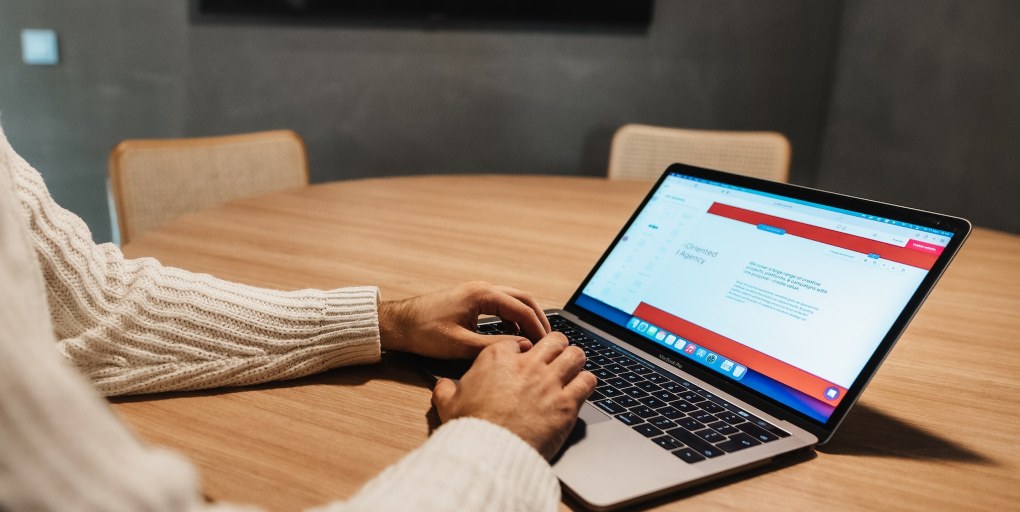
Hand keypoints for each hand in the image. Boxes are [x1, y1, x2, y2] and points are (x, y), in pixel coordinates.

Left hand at [378, 281, 550, 358]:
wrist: (398, 324)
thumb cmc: (424, 332)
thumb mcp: (461, 345)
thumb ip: (494, 346)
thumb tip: (522, 349)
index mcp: (482, 295)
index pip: (522, 309)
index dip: (538, 328)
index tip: (548, 345)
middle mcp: (482, 288)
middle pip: (523, 299)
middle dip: (538, 319)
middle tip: (549, 340)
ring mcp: (476, 292)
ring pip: (512, 301)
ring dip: (525, 318)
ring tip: (534, 340)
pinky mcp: (470, 300)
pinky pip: (500, 306)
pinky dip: (512, 319)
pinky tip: (512, 337)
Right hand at [431, 332, 595, 459]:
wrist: (489, 452)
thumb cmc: (469, 428)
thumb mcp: (448, 404)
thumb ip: (446, 389)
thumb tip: (442, 385)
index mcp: (498, 358)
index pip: (518, 341)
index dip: (523, 350)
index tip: (525, 359)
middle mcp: (527, 364)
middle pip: (553, 340)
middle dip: (556, 347)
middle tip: (555, 358)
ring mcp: (550, 382)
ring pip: (575, 354)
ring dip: (575, 361)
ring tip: (573, 369)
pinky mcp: (567, 403)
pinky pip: (588, 381)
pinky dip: (587, 383)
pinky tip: (581, 389)